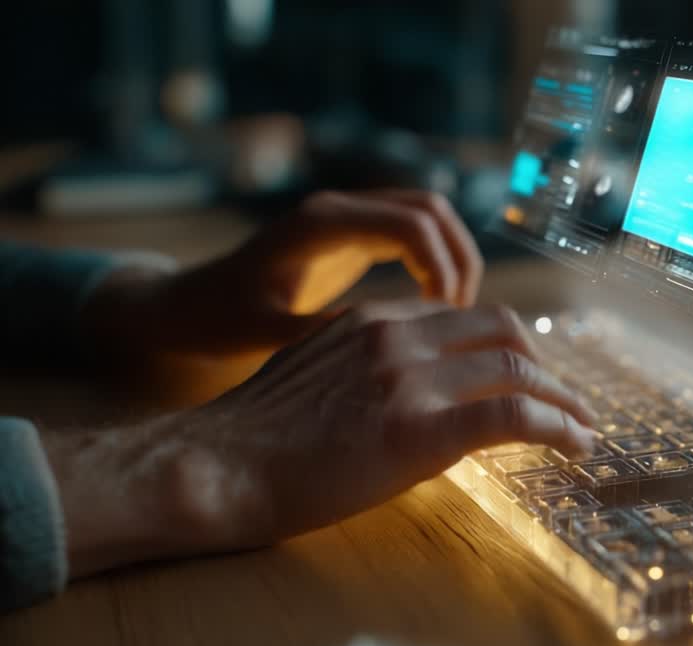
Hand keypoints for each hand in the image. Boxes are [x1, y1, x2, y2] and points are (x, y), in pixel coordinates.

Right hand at [44, 301, 595, 577]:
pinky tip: (575, 446)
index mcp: (375, 318)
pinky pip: (512, 415)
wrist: (216, 465)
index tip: (529, 375)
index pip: (466, 317)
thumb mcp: (315, 373)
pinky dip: (557, 427)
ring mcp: (410, 377)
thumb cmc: (256, 435)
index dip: (509, 346)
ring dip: (564, 401)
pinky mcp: (420, 429)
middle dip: (546, 366)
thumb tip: (410, 388)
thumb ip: (369, 366)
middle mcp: (399, 334)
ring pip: (518, 369)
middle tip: (566, 402)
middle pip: (505, 332)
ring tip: (584, 429)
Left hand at [85, 190, 483, 357]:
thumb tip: (390, 346)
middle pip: (431, 210)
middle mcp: (339, 210)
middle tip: (462, 317)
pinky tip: (432, 311)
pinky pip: (414, 236)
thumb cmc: (219, 323)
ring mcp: (348, 219)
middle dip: (459, 259)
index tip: (445, 319)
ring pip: (429, 217)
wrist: (189, 308)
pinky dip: (436, 264)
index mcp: (321, 225)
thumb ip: (324, 334)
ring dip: (454, 260)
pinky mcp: (353, 237)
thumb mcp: (266, 335)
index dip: (442, 268)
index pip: (411, 225)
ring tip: (454, 316)